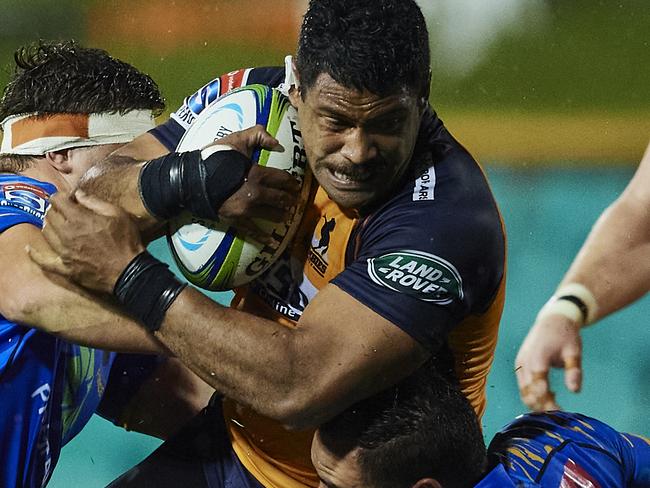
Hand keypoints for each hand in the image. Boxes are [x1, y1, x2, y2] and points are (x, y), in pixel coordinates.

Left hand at [28, 191, 144, 293]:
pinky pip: (43, 260)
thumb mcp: (117, 214)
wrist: (129, 271)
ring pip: (46, 232)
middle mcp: (66, 233)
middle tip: (66, 210)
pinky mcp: (64, 267)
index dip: (62, 195)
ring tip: (58, 224)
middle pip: (49, 215)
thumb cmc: (126, 241)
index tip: (70, 198)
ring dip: (49, 224)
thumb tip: (77, 194)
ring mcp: (63, 252)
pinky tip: (29, 248)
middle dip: (56, 209)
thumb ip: (95, 202)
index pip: (58, 200)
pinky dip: (34, 254)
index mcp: (78, 218)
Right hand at [209, 125, 301, 238]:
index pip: (283, 180)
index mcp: (258, 174)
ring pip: (273, 215)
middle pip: (281, 199)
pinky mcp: (237, 220)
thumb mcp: (236, 140)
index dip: (292, 183)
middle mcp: (256, 193)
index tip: (296, 186)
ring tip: (287, 215)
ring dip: (283, 215)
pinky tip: (273, 242)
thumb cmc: (214, 158)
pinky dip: (264, 238)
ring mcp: (247, 209)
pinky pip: (253, 231)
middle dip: (291, 200)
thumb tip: (276, 142)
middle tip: (295, 201)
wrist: (191, 180)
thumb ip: (258, 135)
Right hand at [515, 313, 582, 410]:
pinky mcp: (520, 363)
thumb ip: (574, 372)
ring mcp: (520, 363)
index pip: (539, 388)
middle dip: (542, 406)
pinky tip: (550, 393)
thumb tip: (575, 392)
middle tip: (559, 414)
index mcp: (537, 359)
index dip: (548, 403)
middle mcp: (524, 362)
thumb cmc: (566, 335)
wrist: (552, 319)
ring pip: (523, 390)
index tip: (561, 414)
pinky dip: (533, 393)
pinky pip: (523, 383)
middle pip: (528, 392)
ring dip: (536, 401)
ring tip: (555, 405)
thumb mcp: (574, 353)